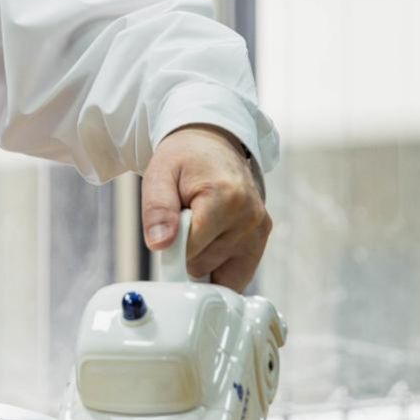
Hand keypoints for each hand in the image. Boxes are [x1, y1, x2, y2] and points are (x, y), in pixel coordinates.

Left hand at [141, 124, 271, 290]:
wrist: (211, 144)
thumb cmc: (184, 160)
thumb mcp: (159, 175)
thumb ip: (157, 210)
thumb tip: (160, 244)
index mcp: (226, 198)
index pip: (192, 251)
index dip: (172, 247)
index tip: (167, 231)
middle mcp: (250, 217)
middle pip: (204, 265)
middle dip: (186, 252)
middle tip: (184, 221)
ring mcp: (259, 230)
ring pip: (219, 274)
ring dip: (203, 258)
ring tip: (200, 226)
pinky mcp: (261, 239)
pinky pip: (236, 274)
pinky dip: (218, 265)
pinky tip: (211, 240)